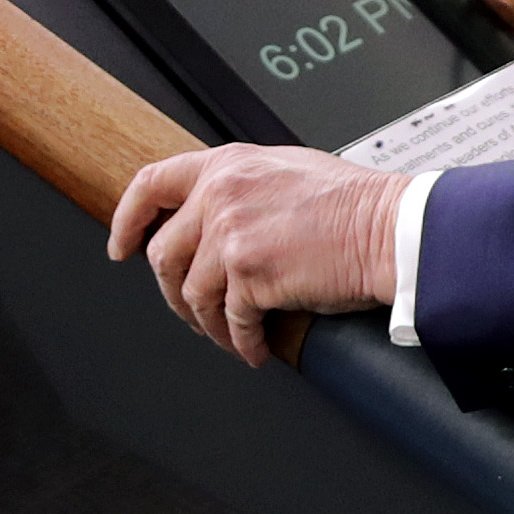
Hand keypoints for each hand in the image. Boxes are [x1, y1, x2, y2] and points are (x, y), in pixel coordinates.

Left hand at [104, 144, 403, 366]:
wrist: (392, 229)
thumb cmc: (352, 204)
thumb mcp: (283, 171)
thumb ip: (238, 186)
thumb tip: (207, 218)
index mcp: (226, 165)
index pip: (150, 184)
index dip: (127, 220)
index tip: (121, 247)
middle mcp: (221, 195)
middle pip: (164, 254)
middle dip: (172, 292)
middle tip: (191, 311)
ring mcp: (231, 234)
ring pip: (193, 295)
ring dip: (209, 325)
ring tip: (230, 335)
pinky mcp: (250, 275)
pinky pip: (230, 321)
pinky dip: (240, 342)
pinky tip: (253, 348)